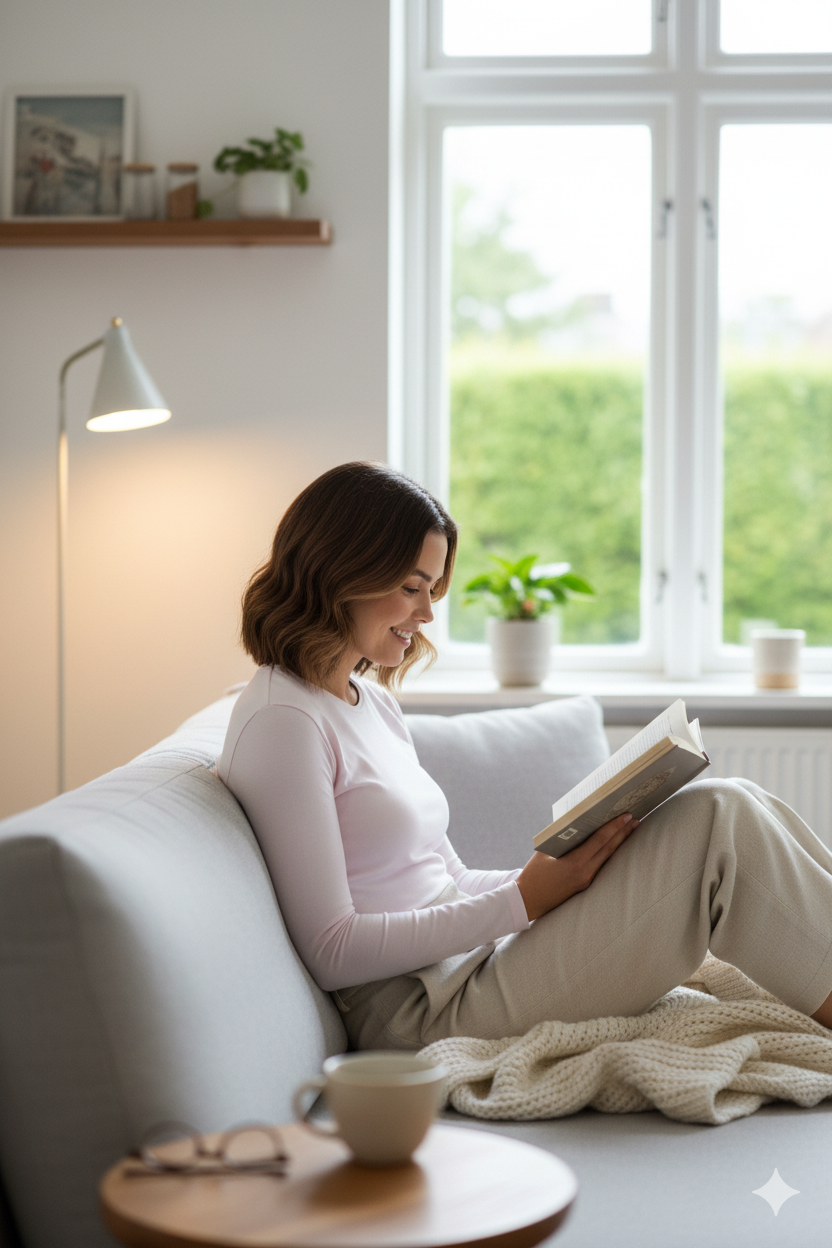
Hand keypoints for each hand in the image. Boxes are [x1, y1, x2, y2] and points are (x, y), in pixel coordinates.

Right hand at [515, 813, 639, 921]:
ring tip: (630, 829)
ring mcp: (586, 880)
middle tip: (636, 818)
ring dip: (619, 842)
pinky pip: (600, 864)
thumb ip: (562, 839)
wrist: (527, 901)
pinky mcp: (585, 884)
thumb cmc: (533, 873)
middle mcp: (585, 872)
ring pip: (607, 857)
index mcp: (575, 862)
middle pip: (609, 849)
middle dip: (623, 833)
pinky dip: (608, 852)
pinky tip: (613, 844)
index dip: (614, 827)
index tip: (626, 815)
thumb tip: (578, 824)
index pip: (600, 841)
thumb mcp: (545, 851)